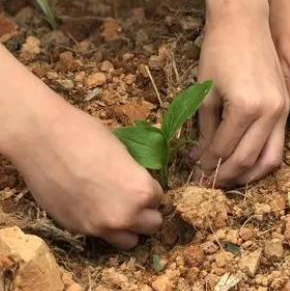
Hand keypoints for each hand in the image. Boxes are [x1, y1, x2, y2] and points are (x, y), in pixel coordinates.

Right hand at [0, 69, 162, 249]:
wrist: (42, 139)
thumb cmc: (86, 135)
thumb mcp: (124, 152)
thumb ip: (135, 176)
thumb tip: (137, 183)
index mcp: (141, 191)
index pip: (158, 198)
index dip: (148, 189)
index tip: (138, 181)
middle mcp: (125, 215)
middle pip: (152, 225)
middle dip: (145, 211)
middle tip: (132, 197)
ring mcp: (99, 226)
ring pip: (130, 241)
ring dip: (128, 227)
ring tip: (117, 209)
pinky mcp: (76, 229)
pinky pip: (100, 236)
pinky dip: (102, 226)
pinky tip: (92, 207)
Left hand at [195, 3, 289, 187]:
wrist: (244, 21)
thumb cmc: (218, 51)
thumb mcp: (205, 92)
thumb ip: (205, 129)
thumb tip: (201, 159)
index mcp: (245, 107)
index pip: (224, 150)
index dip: (206, 166)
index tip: (193, 173)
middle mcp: (270, 112)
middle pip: (249, 161)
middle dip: (226, 177)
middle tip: (208, 183)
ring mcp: (283, 110)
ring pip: (271, 159)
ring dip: (250, 175)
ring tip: (229, 178)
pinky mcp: (287, 106)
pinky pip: (278, 143)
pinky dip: (263, 158)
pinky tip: (245, 159)